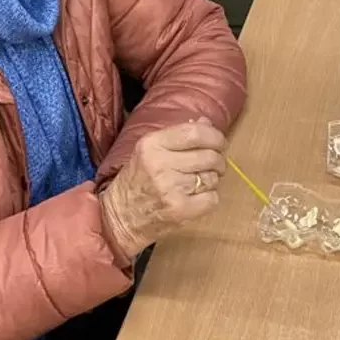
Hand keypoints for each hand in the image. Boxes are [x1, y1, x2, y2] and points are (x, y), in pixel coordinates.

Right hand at [99, 118, 226, 261]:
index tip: (219, 143)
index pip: (195, 133)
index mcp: (152, 144)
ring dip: (212, 180)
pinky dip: (209, 198)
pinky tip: (196, 198)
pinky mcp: (179, 209)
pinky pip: (212, 198)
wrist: (120, 217)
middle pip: (209, 156)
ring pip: (212, 177)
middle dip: (218, 161)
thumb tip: (206, 123)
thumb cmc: (137, 181)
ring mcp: (170, 188)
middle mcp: (160, 163)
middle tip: (213, 166)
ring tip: (197, 183)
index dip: (215, 136)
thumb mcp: (151, 150)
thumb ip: (179, 135)